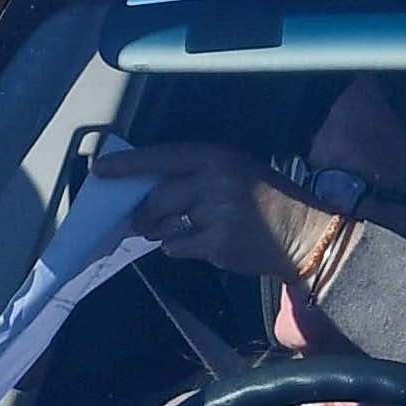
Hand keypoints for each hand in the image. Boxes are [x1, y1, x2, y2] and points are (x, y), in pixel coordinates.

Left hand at [120, 145, 319, 281]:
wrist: (304, 233)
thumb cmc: (268, 201)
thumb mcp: (236, 171)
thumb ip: (197, 175)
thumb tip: (149, 189)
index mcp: (217, 156)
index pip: (162, 157)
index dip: (128, 163)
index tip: (101, 169)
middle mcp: (216, 180)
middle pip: (157, 197)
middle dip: (142, 213)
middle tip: (138, 221)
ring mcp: (217, 212)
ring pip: (166, 225)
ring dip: (163, 232)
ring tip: (177, 231)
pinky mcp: (218, 242)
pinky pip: (179, 248)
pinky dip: (180, 249)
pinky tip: (201, 245)